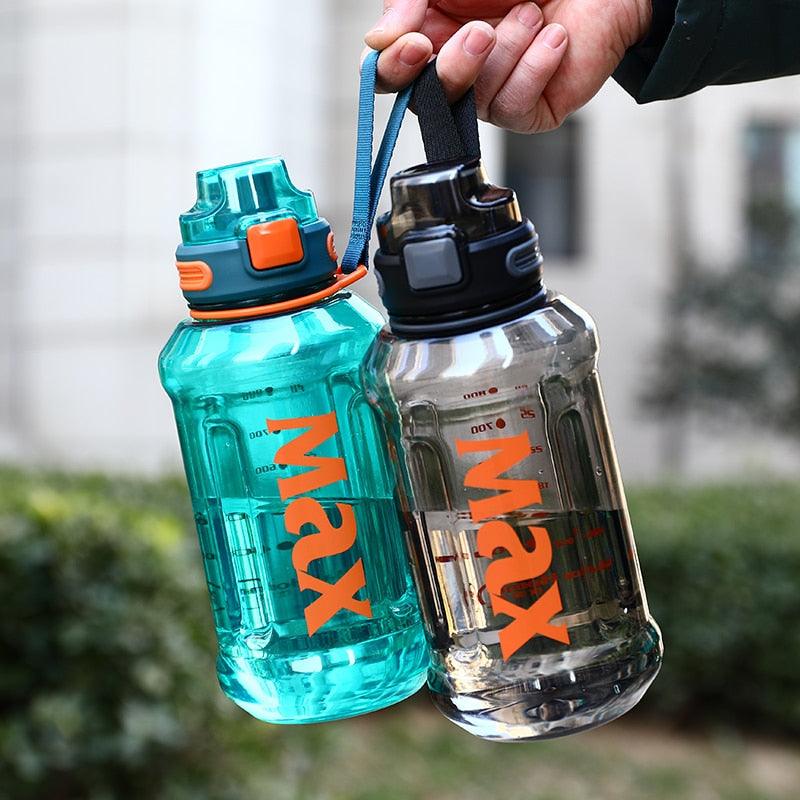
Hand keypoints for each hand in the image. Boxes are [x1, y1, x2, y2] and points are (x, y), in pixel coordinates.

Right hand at [364, 1, 651, 131]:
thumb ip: (410, 0)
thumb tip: (379, 40)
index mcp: (430, 38)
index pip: (390, 73)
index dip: (394, 67)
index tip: (416, 44)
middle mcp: (457, 74)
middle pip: (426, 100)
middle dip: (454, 67)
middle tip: (482, 30)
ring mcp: (492, 96)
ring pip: (473, 101)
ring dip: (507, 51)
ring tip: (532, 14)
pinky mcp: (529, 112)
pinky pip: (514, 106)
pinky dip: (535, 64)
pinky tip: (555, 37)